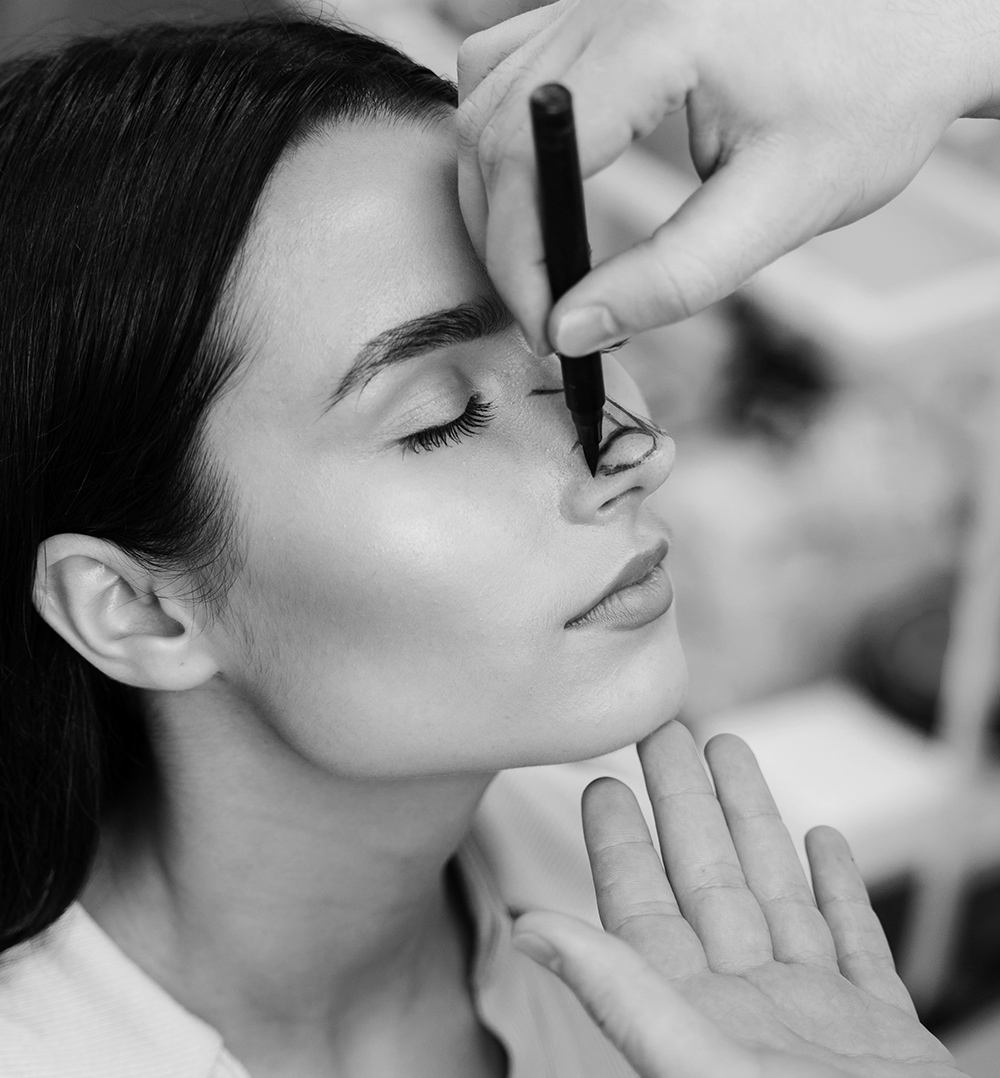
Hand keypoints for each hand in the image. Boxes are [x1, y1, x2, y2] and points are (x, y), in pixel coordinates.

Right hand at [456, 0, 999, 357]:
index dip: (519, 257)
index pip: (531, 156)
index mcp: (660, 31)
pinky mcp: (598, 0)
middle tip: (546, 312)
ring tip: (541, 260)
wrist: (914, 23)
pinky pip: (504, 62)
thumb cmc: (865, 105)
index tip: (545, 328)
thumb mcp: (776, 210)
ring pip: (483, 94)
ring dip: (496, 189)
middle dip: (503, 237)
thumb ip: (670, 280)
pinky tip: (540, 181)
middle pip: (491, 127)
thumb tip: (571, 329)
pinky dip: (503, 134)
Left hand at [512, 720, 966, 1077]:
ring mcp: (818, 1020)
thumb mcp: (705, 1066)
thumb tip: (528, 934)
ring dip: (757, 825)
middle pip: (710, 880)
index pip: (643, 909)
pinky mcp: (885, 1036)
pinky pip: (856, 945)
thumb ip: (625, 998)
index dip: (620, 842)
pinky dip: (840, 892)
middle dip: (687, 802)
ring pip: (778, 897)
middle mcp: (752, 1011)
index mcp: (698, 1019)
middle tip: (666, 729)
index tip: (603, 781)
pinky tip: (824, 842)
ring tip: (734, 754)